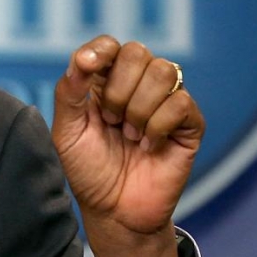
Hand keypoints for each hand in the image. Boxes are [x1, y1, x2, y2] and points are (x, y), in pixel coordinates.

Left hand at [51, 36, 204, 256]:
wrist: (113, 211)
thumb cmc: (88, 169)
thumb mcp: (67, 130)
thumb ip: (70, 91)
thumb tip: (83, 58)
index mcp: (104, 81)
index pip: (109, 45)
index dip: (100, 49)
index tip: (87, 67)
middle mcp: (137, 85)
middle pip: (137, 52)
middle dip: (118, 88)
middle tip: (110, 121)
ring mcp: (165, 102)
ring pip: (163, 71)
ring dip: (139, 107)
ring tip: (129, 135)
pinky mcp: (189, 124)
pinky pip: (181, 102)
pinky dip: (159, 125)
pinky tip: (148, 146)